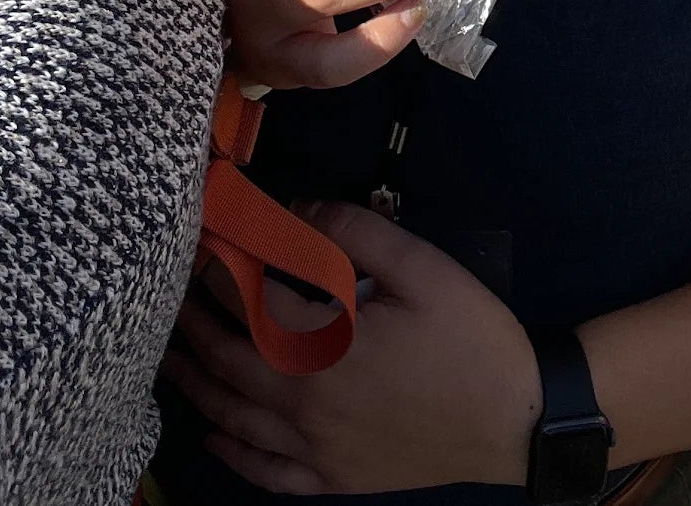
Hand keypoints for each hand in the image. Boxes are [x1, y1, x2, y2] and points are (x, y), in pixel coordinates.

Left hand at [164, 202, 540, 493]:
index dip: (218, 272)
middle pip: (227, 363)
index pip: (248, 304)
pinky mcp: (334, 480)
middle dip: (195, 326)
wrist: (517, 421)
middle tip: (175, 299)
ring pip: (235, 418)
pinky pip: (268, 473)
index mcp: (319, 349)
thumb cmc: (471, 340)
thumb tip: (297, 211)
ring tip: (173, 358)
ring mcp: (315, 450)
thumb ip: (356, 233)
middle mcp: (302, 404)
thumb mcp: (423, 268)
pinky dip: (234, 454)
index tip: (200, 246)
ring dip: (197, 385)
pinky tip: (216, 435)